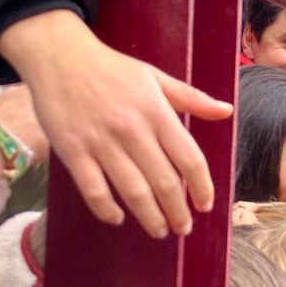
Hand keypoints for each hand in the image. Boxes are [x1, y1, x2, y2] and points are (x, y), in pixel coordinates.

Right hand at [0, 10, 232, 238]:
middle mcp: (132, 130)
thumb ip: (192, 99)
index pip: (189, 158)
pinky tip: (117, 219)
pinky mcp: (72, 150)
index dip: (202, 187)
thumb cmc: (111, 69)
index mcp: (157, 112)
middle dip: (178, 211)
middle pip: (164, 182)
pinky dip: (107, 210)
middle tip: (184, 227)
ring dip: (150, 217)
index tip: (206, 206)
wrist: (58, 56)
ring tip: (160, 231)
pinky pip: (93, 190)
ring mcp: (101, 142)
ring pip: (133, 191)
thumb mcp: (156, 77)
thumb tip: (227, 111)